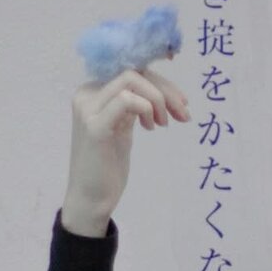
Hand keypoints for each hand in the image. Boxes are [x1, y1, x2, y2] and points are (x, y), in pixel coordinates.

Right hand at [62, 67, 189, 224]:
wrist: (90, 199)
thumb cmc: (107, 169)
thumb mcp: (121, 130)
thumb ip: (133, 109)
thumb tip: (161, 94)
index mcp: (93, 93)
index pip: (131, 72)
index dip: (161, 84)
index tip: (182, 105)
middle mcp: (87, 94)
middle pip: (134, 72)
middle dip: (166, 91)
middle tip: (184, 115)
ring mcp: (88, 108)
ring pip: (131, 80)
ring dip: (158, 99)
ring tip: (164, 124)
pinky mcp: (95, 126)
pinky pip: (127, 101)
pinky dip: (147, 108)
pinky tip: (151, 128)